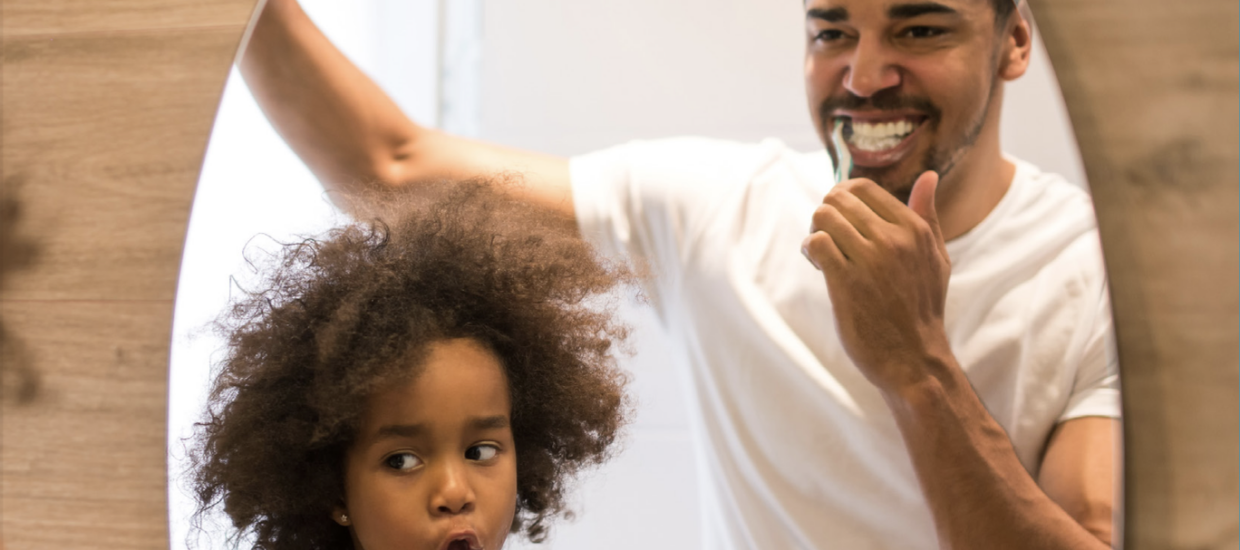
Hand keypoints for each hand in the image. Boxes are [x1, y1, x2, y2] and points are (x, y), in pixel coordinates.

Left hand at [800, 171, 953, 393]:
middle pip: (838, 198)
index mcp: (914, 229)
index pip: (862, 188)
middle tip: (828, 239)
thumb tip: (929, 176)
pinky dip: (810, 250)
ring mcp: (871, 260)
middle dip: (825, 214)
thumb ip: (927, 215)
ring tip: (823, 254)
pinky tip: (818, 266)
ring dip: (815, 232)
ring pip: (823, 216)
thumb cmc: (922, 309)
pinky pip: (817, 243)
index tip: (842, 222)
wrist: (914, 359)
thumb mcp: (936, 259)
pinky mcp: (847, 283)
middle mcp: (894, 239)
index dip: (841, 200)